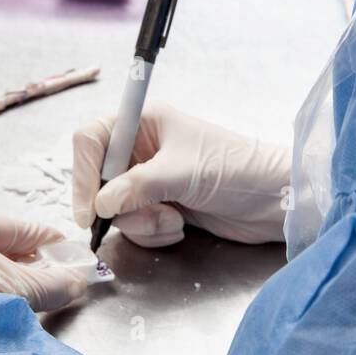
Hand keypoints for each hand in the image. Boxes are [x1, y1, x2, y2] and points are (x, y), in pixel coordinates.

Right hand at [72, 103, 289, 246]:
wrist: (273, 200)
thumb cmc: (235, 169)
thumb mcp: (183, 172)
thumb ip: (136, 186)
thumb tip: (100, 204)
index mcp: (145, 121)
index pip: (91, 140)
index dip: (82, 173)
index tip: (88, 210)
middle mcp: (142, 148)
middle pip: (98, 180)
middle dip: (120, 207)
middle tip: (149, 216)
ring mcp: (150, 180)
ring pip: (116, 209)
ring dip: (141, 223)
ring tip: (174, 220)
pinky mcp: (161, 206)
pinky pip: (135, 225)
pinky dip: (153, 232)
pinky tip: (181, 227)